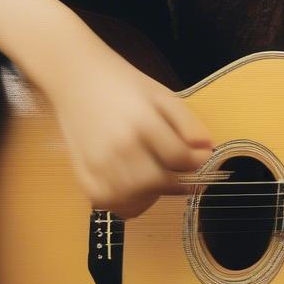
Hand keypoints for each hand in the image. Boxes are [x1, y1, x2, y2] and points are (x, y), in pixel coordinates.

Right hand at [24, 38, 215, 220]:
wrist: (76, 77)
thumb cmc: (122, 84)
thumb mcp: (161, 94)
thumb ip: (187, 122)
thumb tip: (207, 151)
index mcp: (142, 122)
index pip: (179, 158)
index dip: (197, 162)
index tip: (202, 158)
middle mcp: (119, 147)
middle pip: (160, 182)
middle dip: (177, 178)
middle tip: (178, 168)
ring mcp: (98, 165)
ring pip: (139, 200)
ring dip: (154, 193)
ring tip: (156, 174)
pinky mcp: (84, 178)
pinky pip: (113, 206)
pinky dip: (128, 202)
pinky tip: (134, 184)